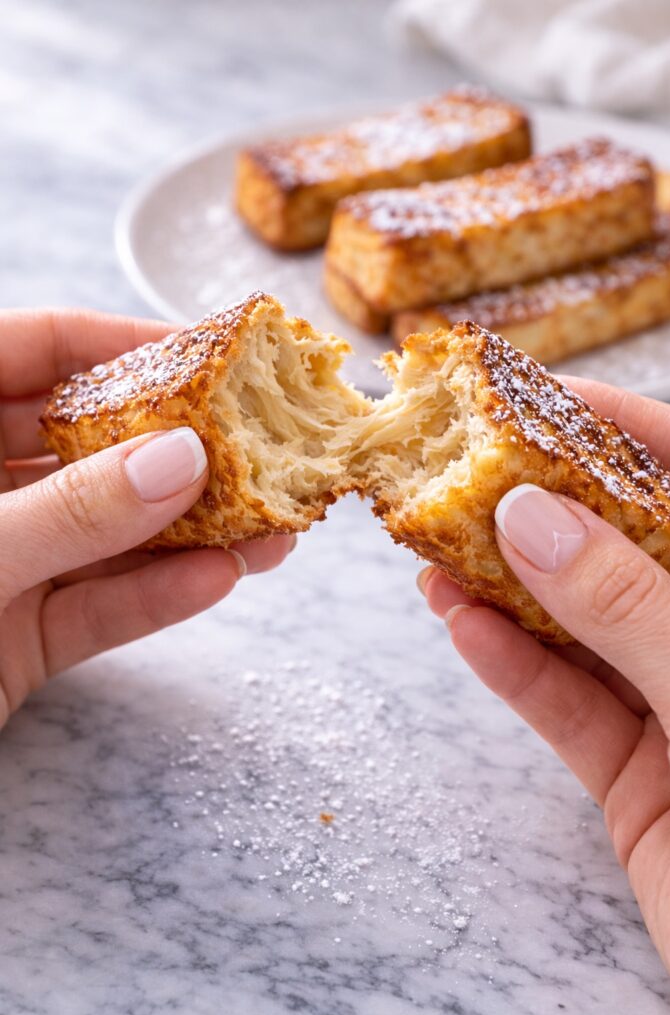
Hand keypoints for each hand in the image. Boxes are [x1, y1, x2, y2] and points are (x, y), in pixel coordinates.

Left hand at [0, 309, 293, 727]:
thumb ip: (66, 511)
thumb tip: (179, 460)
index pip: (30, 350)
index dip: (121, 344)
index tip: (210, 356)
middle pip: (85, 446)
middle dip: (176, 452)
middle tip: (258, 450)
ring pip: (104, 536)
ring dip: (187, 534)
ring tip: (268, 528)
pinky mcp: (13, 640)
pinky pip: (92, 610)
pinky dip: (152, 600)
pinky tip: (215, 581)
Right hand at [418, 378, 669, 991]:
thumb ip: (631, 606)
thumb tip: (531, 518)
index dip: (614, 426)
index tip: (526, 398)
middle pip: (623, 549)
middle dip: (538, 512)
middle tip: (454, 475)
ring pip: (583, 629)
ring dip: (505, 592)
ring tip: (432, 553)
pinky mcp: (642, 777)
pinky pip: (569, 709)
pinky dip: (513, 670)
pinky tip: (460, 628)